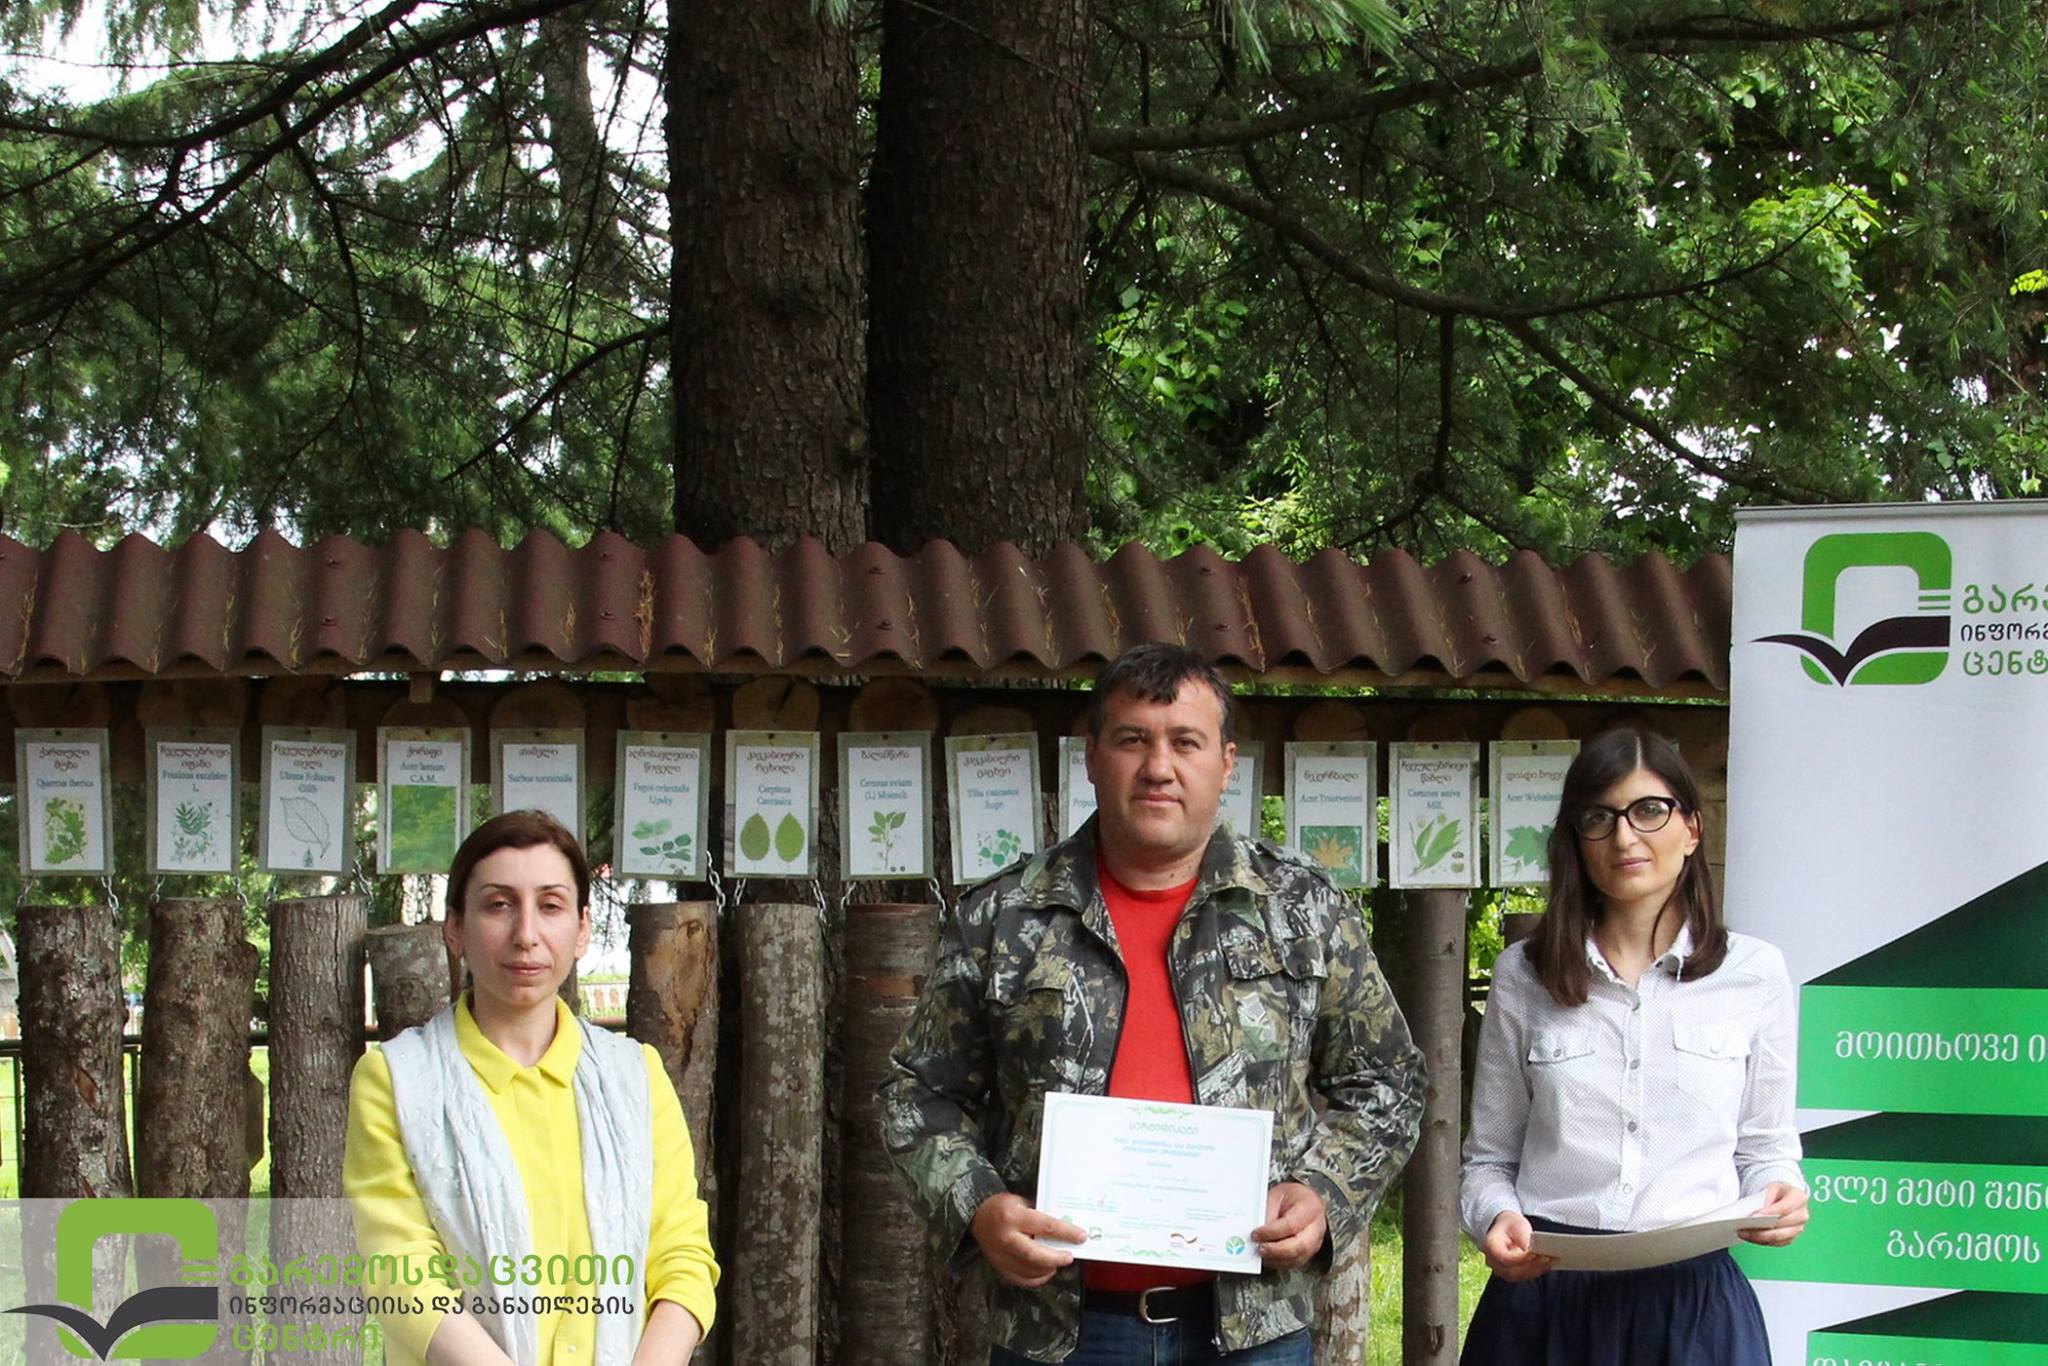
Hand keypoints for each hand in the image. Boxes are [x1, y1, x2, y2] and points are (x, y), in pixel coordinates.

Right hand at [970, 1192, 1086, 1286]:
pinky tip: (1045, 1271)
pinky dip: (1036, 1278)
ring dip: (1047, 1269)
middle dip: (1056, 1257)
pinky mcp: (998, 1267)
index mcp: (1012, 1217)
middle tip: (1069, 1256)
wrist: (976, 1217)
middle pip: (1035, 1255)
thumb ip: (1040, 1215)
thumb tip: (1064, 1226)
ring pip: (1028, 1270)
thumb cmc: (1002, 1207)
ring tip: (1057, 1262)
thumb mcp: (1021, 1202)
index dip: (1066, 1233)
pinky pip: (1020, 1279)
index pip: (1045, 1227)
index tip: (1081, 1236)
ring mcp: (1000, 1256)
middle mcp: (1005, 1238)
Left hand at [1251, 1182, 1326, 1270]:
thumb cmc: (1291, 1197)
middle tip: (1259, 1248)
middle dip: (1276, 1250)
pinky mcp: (1310, 1252)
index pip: (1291, 1225)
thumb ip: (1267, 1213)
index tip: (1256, 1234)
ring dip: (1277, 1259)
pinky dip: (1280, 1262)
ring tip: (1261, 1252)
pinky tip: (1269, 1257)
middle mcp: (1317, 1227)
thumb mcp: (1276, 1196)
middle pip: (1299, 1246)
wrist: (1305, 1199)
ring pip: (1298, 1258)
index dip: (1271, 1232)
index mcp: (1309, 1207)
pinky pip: (1296, 1262)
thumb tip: (1256, 1233)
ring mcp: (1316, 1241)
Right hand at [1479, 1210, 1554, 1281]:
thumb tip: (1534, 1252)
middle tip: (1549, 1257)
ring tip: (1553, 1259)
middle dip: (1533, 1265)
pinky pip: (1525, 1276)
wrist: (1505, 1229)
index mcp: (1490, 1247)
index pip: (1505, 1258)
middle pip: (1513, 1271)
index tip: (1535, 1253)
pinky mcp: (1512, 1274)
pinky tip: (1549, 1263)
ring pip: (1521, 1275)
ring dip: (1538, 1269)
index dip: (1521, 1258)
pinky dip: (1537, 1270)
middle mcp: (1493, 1262)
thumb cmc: (1510, 1225)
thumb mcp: (1517, 1225)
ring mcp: (1501, 1270)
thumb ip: (1524, 1238)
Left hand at [1738, 1182, 1809, 1246]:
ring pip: (1778, 1237)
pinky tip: (1750, 1237)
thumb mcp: (1773, 1187)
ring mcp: (1798, 1229)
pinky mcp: (1791, 1238)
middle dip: (1761, 1227)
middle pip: (1780, 1225)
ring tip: (1743, 1233)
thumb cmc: (1780, 1193)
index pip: (1784, 1208)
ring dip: (1759, 1237)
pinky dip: (1762, 1241)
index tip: (1754, 1216)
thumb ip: (1767, 1196)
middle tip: (1743, 1226)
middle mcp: (1801, 1216)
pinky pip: (1776, 1243)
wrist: (1788, 1198)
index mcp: (1799, 1199)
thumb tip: (1760, 1212)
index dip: (1769, 1213)